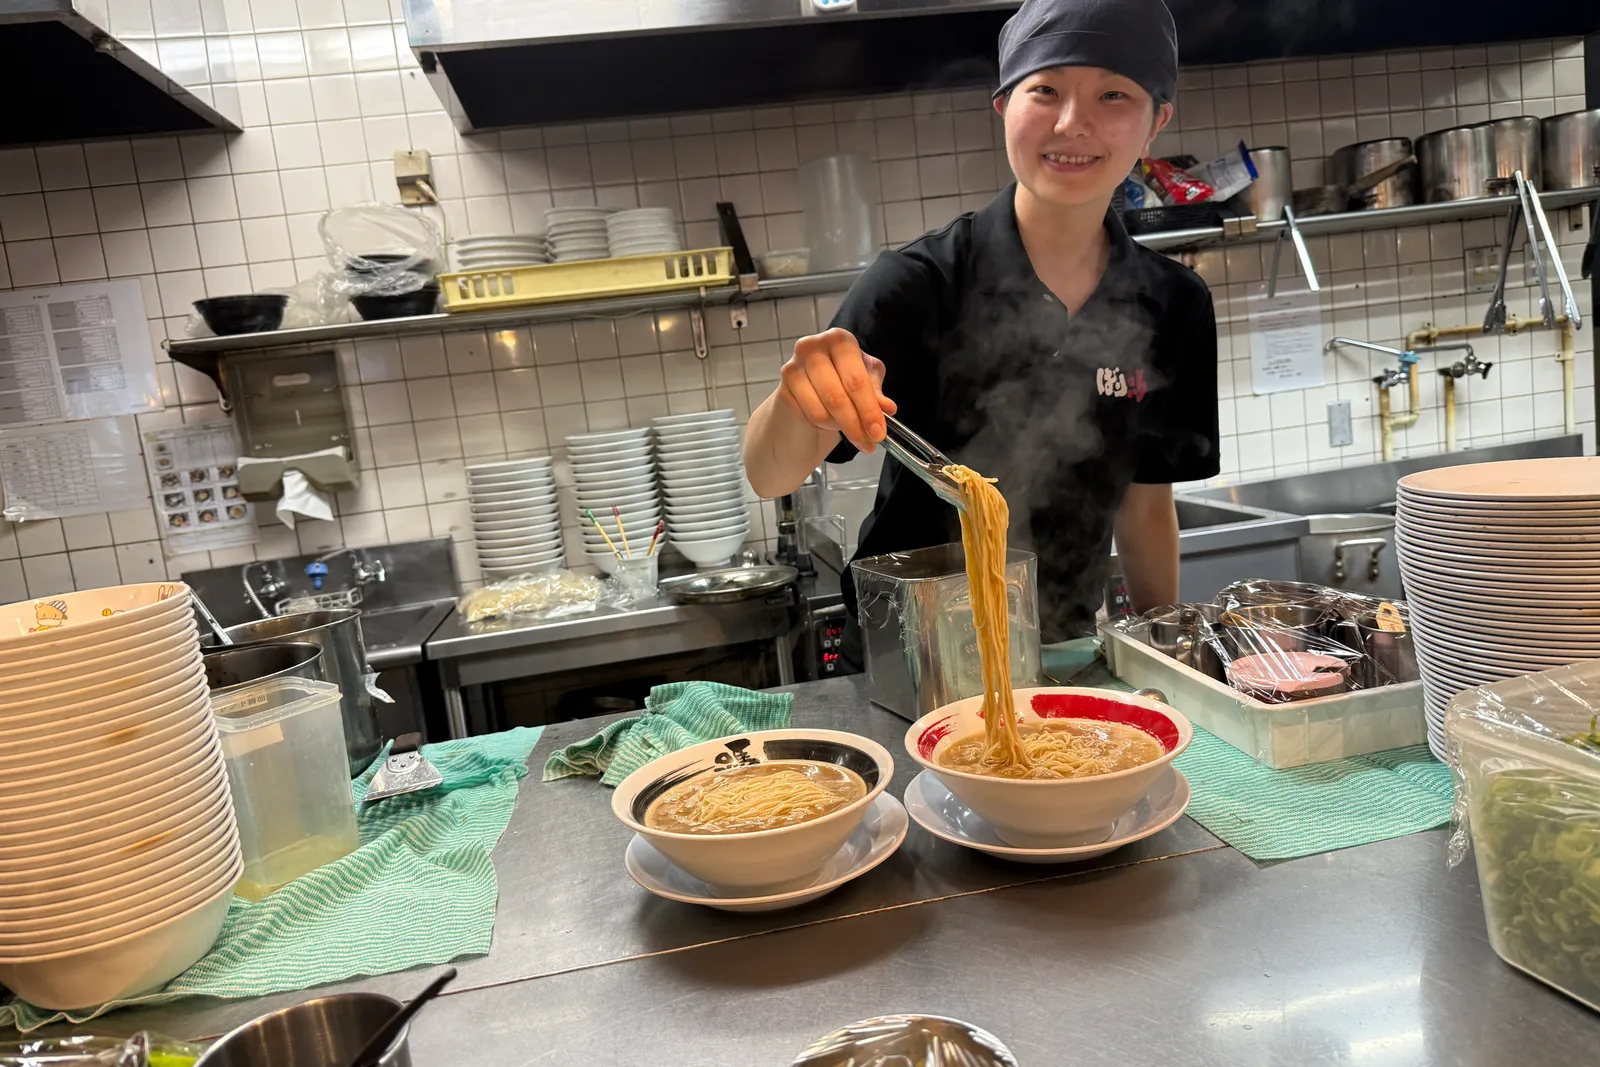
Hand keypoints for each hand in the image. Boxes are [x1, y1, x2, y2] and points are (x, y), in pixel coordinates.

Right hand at [777, 328, 897, 450]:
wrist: (811, 381)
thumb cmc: (843, 374)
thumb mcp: (866, 377)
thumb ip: (876, 392)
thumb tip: (888, 408)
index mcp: (839, 340)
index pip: (856, 380)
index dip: (869, 409)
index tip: (879, 433)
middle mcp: (812, 348)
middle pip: (836, 397)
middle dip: (854, 425)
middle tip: (868, 443)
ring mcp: (792, 369)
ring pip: (820, 412)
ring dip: (838, 427)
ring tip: (848, 426)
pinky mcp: (782, 390)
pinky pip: (807, 419)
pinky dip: (822, 426)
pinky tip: (828, 420)